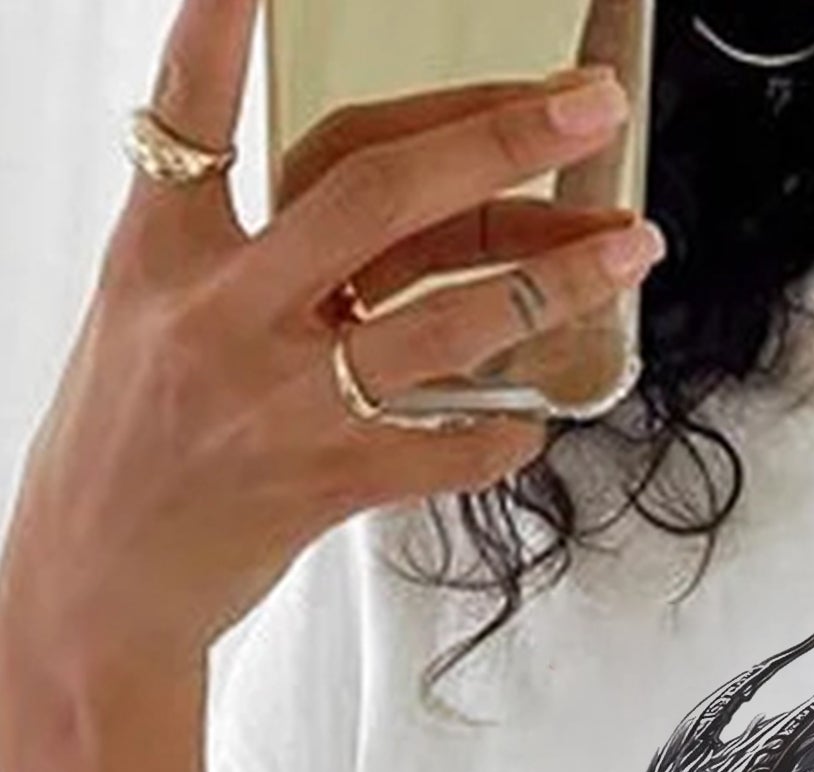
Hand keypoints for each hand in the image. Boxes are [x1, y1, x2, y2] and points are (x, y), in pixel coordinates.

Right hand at [0, 0, 662, 669]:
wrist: (98, 586)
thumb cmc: (129, 444)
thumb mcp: (147, 309)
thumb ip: (247, 248)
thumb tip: (379, 208)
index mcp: (164, 252)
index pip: (197, 117)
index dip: (218, 34)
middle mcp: (226, 311)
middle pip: (380, 198)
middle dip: (498, 141)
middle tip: (583, 107)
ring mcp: (281, 400)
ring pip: (446, 320)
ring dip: (554, 280)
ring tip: (626, 250)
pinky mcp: (325, 484)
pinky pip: (446, 447)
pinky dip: (505, 429)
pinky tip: (539, 412)